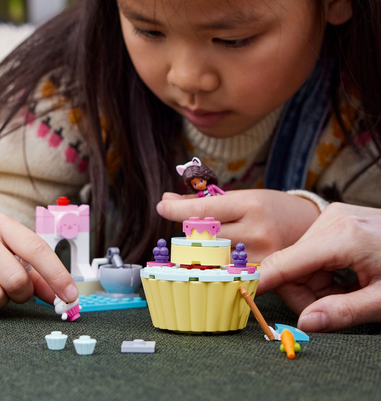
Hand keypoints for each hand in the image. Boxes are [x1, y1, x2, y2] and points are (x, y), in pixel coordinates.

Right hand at [0, 213, 78, 317]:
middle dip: (23, 293)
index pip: (35, 249)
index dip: (57, 275)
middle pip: (14, 280)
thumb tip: (63, 297)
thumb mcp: (15, 249)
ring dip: (0, 301)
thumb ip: (39, 274)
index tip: (70, 296)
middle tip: (18, 290)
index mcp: (2, 224)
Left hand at [156, 189, 319, 261]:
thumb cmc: (270, 207)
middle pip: (203, 237)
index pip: (203, 210)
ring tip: (202, 243)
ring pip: (213, 258)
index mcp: (250, 205)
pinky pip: (229, 273)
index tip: (162, 206)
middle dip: (188, 233)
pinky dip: (216, 267)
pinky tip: (213, 260)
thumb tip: (167, 199)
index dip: (176, 209)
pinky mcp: (265, 275)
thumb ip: (204, 201)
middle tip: (186, 229)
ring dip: (199, 252)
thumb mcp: (241, 196)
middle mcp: (256, 231)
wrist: (309, 225)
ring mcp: (261, 256)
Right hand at [258, 203, 380, 331]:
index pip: (287, 261)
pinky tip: (342, 275)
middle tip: (328, 308)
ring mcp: (333, 216)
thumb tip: (305, 324)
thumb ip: (344, 312)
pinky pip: (312, 248)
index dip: (263, 280)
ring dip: (313, 280)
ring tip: (345, 290)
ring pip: (301, 257)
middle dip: (304, 289)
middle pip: (294, 262)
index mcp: (343, 237)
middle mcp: (332, 220)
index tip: (240, 292)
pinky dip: (320, 268)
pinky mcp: (335, 218)